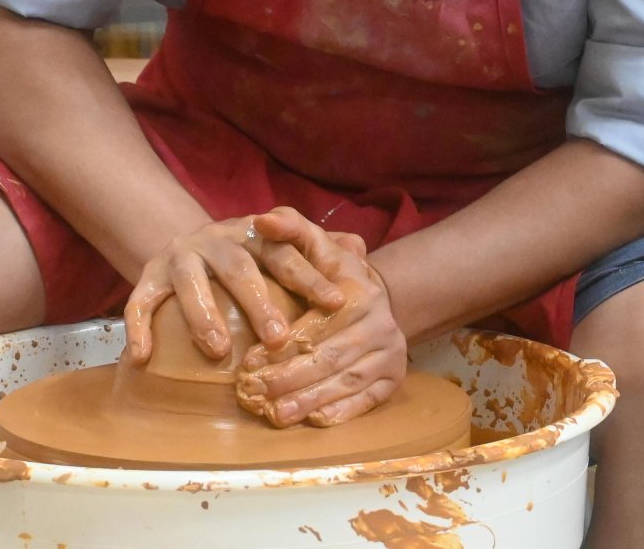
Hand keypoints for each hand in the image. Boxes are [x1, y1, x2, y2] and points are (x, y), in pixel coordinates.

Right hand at [123, 214, 347, 363]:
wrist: (186, 245)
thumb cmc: (247, 259)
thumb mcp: (279, 250)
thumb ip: (318, 251)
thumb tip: (358, 250)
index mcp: (253, 235)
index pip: (285, 251)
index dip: (310, 275)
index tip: (334, 302)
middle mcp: (215, 240)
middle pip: (239, 267)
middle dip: (259, 302)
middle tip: (279, 339)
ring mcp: (178, 256)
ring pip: (189, 282)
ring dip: (203, 316)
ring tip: (220, 350)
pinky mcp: (148, 276)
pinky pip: (140, 301)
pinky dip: (138, 328)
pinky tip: (142, 358)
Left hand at [235, 207, 407, 427]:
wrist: (374, 298)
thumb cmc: (329, 273)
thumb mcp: (313, 245)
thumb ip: (289, 229)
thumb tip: (262, 221)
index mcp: (359, 291)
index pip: (317, 324)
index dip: (282, 344)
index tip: (248, 360)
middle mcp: (381, 323)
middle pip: (330, 357)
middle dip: (289, 378)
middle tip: (254, 393)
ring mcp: (391, 354)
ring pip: (346, 382)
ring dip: (309, 401)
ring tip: (275, 414)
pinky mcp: (395, 380)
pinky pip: (367, 401)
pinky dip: (340, 413)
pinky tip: (313, 422)